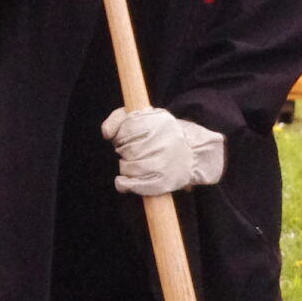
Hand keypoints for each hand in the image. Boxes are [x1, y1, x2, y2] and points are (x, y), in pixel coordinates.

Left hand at [99, 106, 225, 195]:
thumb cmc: (164, 134)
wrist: (195, 153)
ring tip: (133, 163)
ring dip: (125, 166)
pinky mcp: (163, 182)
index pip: (126, 130)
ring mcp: (164, 164)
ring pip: (129, 167)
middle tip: (132, 152)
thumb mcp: (146, 115)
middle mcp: (163, 142)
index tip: (126, 138)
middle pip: (127, 150)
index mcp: (159, 122)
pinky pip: (135, 185)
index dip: (121, 136)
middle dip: (124, 151)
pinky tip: (122, 181)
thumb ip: (119, 118)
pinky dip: (124, 184)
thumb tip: (106, 134)